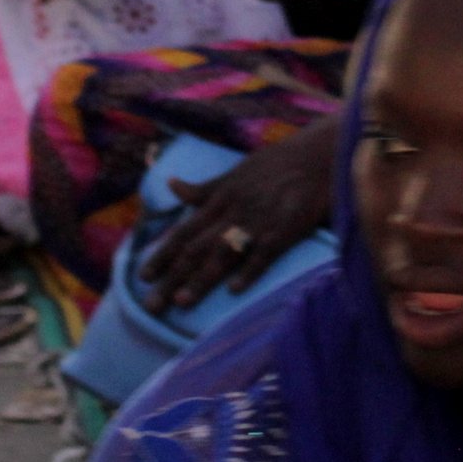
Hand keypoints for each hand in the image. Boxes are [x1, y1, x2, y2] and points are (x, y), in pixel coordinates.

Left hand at [138, 122, 337, 308]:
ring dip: (202, 278)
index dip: (162, 255)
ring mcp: (259, 221)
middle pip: (197, 248)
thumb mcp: (235, 171)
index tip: (142, 278)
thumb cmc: (278, 163)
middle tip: (152, 306)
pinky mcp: (285, 229)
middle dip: (172, 278)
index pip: (184, 231)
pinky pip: (264, 253)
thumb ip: (204, 188)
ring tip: (183, 301)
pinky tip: (234, 290)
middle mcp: (234, 212)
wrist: (320, 155)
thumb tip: (171, 186)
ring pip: (224, 254)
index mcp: (221, 198)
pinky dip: (249, 271)